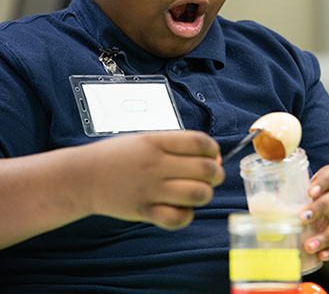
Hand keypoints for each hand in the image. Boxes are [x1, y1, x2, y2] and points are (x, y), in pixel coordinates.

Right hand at [81, 130, 224, 230]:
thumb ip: (174, 145)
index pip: (200, 143)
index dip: (213, 149)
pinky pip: (178, 218)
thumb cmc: (117, 155)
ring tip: (197, 191)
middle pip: (205, 170)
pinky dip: (186, 215)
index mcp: (156, 141)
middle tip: (211, 175)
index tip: (212, 154)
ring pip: (198, 194)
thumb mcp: (145, 139)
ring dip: (204, 194)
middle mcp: (156, 164)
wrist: (84, 176)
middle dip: (216, 174)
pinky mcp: (144, 211)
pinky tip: (180, 207)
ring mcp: (150, 189)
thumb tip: (209, 157)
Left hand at [299, 164, 328, 261]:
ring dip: (326, 236)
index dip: (324, 181)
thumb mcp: (307, 193)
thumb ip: (290, 192)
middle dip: (320, 208)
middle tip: (302, 217)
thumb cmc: (316, 203)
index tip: (310, 191)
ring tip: (308, 245)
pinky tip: (322, 255)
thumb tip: (259, 200)